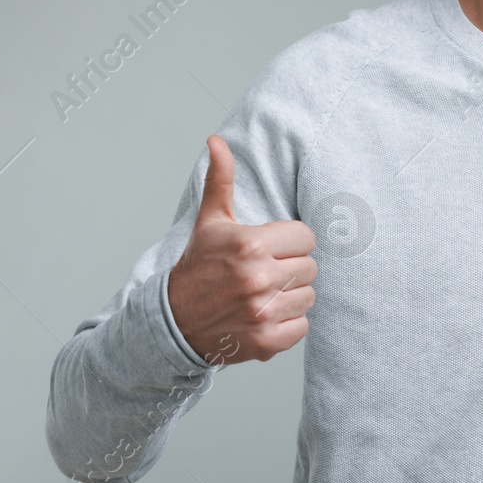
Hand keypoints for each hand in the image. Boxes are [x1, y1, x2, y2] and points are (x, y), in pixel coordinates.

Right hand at [166, 135, 316, 364]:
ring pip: (309, 296)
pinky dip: (288, 323)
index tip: (271, 248)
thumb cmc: (198, 267)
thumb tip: (217, 140)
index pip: (306, 236)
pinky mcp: (266, 341)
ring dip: (291, 296)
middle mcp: (258, 278)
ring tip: (265, 293)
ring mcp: (263, 312)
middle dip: (291, 268)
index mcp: (251, 244)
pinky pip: (302, 326)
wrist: (172, 322)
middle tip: (266, 272)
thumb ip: (221, 179)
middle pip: (310, 267)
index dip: (291, 241)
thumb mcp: (211, 221)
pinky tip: (265, 315)